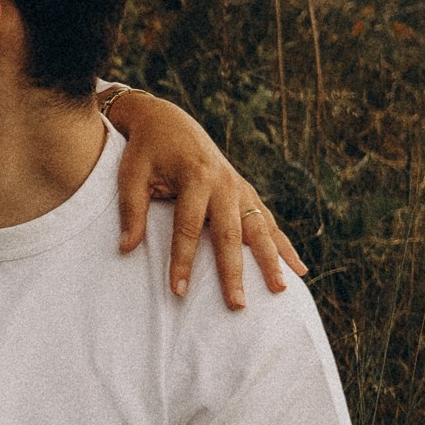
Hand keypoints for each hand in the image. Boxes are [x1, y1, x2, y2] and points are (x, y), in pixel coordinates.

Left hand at [108, 91, 306, 308]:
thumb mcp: (131, 175)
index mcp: (195, 177)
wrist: (167, 120)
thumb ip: (131, 210)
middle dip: (234, 271)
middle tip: (238, 305)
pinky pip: (268, 221)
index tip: (178, 292)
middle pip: (231, 234)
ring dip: (272, 260)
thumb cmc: (145, 151)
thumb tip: (126, 249)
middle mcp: (224, 183)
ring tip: (281, 290)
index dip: (182, 261)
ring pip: (260, 228)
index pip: (188, 227)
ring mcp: (239, 187)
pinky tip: (298, 269)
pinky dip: (284, 245)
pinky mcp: (246, 191)